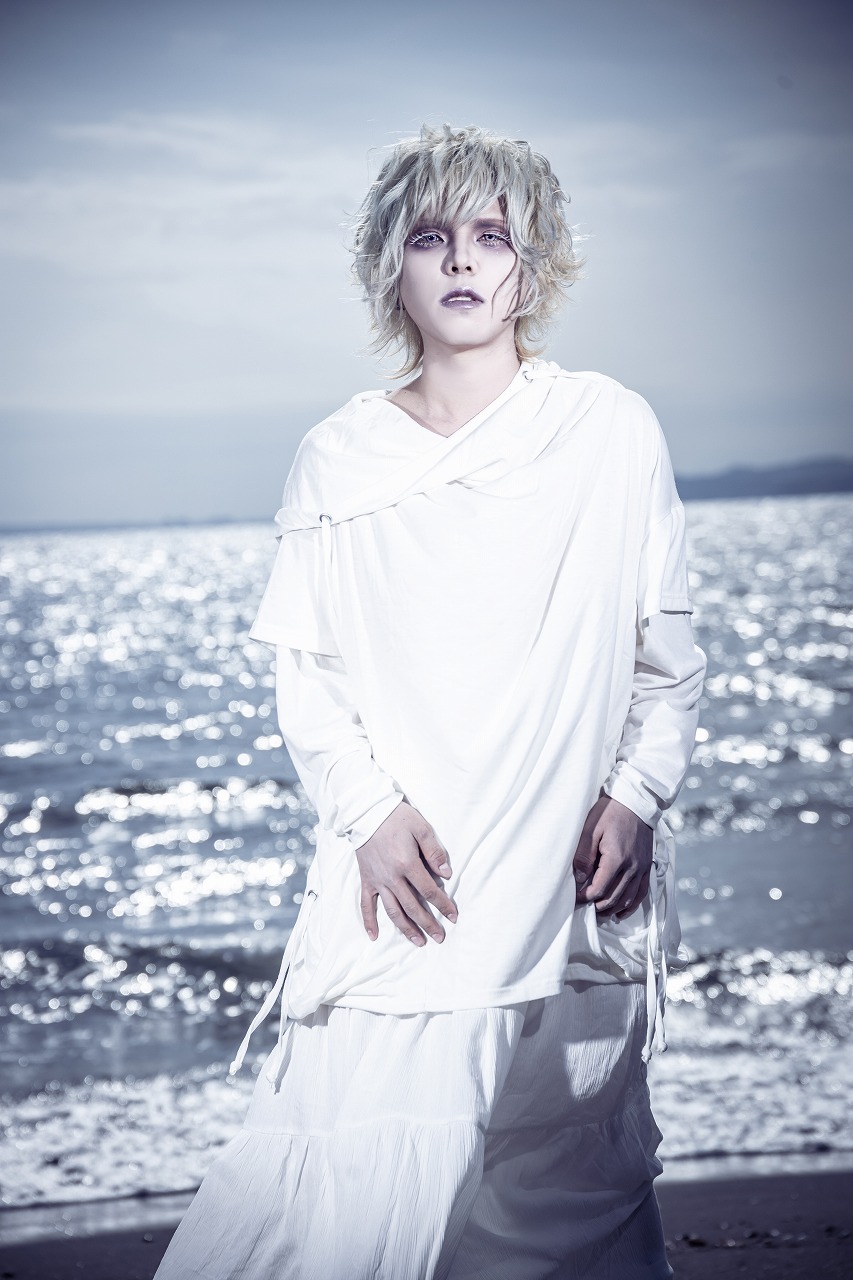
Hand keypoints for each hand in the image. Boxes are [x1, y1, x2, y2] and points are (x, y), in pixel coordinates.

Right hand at [355, 801, 457, 945]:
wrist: (366, 812)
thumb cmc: (396, 818)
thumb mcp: (421, 828)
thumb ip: (435, 852)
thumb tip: (447, 875)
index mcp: (407, 864)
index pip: (429, 891)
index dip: (443, 905)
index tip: (453, 917)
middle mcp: (392, 877)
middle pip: (413, 906)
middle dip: (428, 924)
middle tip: (440, 937)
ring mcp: (378, 881)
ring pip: (393, 911)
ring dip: (406, 928)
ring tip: (418, 941)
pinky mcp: (366, 880)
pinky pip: (366, 904)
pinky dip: (369, 921)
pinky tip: (374, 936)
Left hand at [572, 794, 652, 919]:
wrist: (636, 801)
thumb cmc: (610, 812)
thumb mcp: (591, 829)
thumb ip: (584, 856)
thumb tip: (580, 879)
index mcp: (616, 858)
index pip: (600, 888)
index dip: (586, 897)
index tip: (576, 898)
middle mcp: (632, 867)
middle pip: (614, 897)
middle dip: (598, 906)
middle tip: (584, 907)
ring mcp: (642, 868)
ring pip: (628, 898)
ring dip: (613, 908)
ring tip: (599, 912)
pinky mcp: (647, 866)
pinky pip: (642, 892)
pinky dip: (631, 905)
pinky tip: (621, 911)